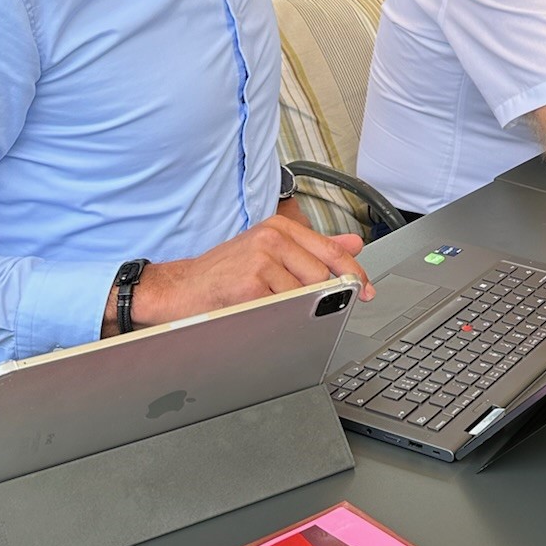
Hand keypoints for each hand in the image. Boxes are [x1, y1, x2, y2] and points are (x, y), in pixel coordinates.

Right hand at [127, 214, 372, 330]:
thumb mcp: (269, 252)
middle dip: (328, 297)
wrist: (180, 289)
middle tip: (325, 311)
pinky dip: (280, 317)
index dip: (353, 274)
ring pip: (305, 293)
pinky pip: (283, 307)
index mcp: (280, 228)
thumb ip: (313, 248)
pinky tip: (263, 315)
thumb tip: (354, 245)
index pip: (331, 250)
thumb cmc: (225, 273)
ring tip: (277, 310)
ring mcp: (261, 258)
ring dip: (300, 309)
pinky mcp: (250, 283)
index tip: (366, 291)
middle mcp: (272, 237)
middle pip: (322, 275)